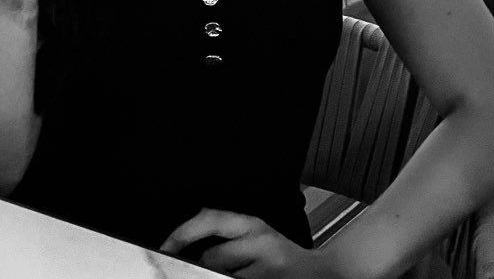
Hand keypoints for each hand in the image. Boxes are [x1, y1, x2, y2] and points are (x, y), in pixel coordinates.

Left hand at [160, 209, 342, 278]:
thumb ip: (227, 241)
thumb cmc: (284, 260)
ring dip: (223, 277)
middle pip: (213, 257)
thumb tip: (185, 250)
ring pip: (225, 275)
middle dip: (202, 269)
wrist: (328, 273)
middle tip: (192, 269)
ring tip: (240, 271)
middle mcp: (261, 240)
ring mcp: (269, 267)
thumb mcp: (256, 239)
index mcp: (251, 224)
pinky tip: (242, 278)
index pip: (208, 219)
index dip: (182, 233)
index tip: (165, 247)